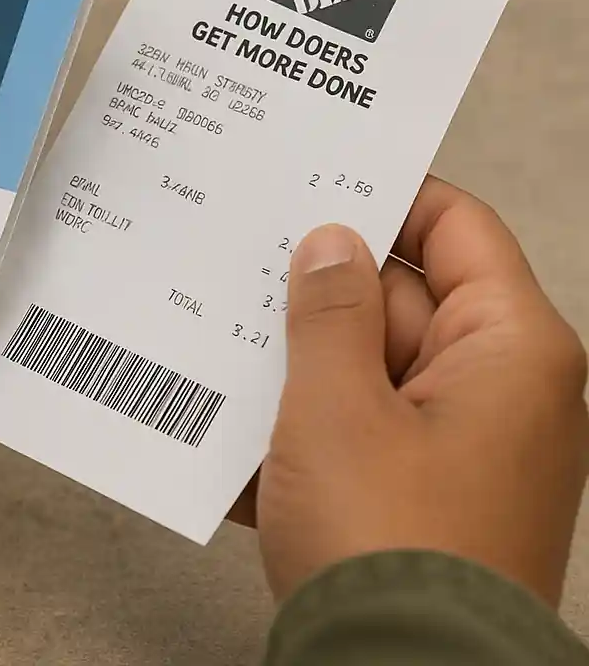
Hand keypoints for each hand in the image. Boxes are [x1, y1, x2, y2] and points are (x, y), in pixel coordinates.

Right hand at [235, 178, 588, 606]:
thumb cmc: (387, 550)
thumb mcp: (337, 407)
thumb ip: (329, 310)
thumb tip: (328, 242)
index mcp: (508, 349)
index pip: (454, 227)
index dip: (386, 194)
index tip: (314, 179)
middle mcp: (497, 389)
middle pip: (401, 297)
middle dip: (318, 288)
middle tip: (238, 261)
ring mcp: (457, 443)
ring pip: (367, 365)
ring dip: (299, 363)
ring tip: (222, 346)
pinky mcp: (419, 490)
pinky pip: (359, 426)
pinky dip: (306, 425)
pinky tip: (238, 434)